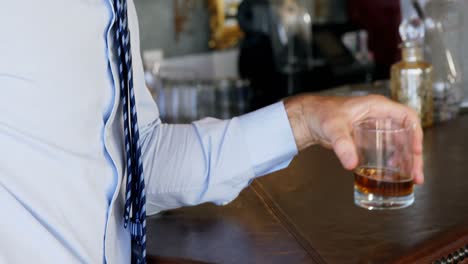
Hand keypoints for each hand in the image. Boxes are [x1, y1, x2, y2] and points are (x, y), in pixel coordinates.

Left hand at [284, 94, 423, 183]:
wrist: (308, 118)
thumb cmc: (321, 114)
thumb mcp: (333, 128)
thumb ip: (342, 145)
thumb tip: (352, 164)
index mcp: (377, 107)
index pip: (407, 117)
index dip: (416, 134)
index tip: (416, 152)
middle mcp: (379, 115)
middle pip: (406, 133)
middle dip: (414, 154)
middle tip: (417, 174)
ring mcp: (375, 126)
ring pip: (399, 142)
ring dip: (406, 159)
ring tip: (410, 177)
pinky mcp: (368, 137)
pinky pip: (387, 148)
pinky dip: (393, 159)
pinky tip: (393, 172)